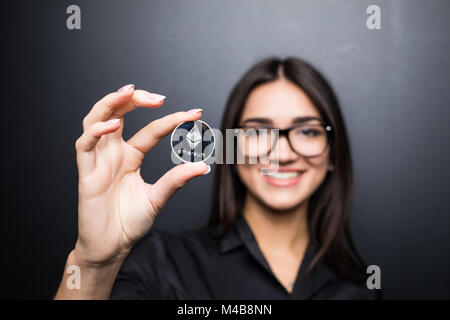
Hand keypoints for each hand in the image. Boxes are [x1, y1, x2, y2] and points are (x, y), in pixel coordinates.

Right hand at [73, 84, 208, 265]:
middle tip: (158, 97)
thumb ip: (176, 180)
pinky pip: (85, 145)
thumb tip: (203, 166)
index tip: (196, 113)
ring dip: (111, 103)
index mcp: (131, 156)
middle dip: (135, 99)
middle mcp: (114, 152)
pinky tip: (112, 126)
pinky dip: (95, 132)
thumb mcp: (158, 198)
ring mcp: (99, 160)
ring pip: (96, 120)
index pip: (152, 130)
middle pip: (119, 113)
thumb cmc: (130, 222)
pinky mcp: (86, 172)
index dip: (172, 120)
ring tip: (129, 92)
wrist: (112, 246)